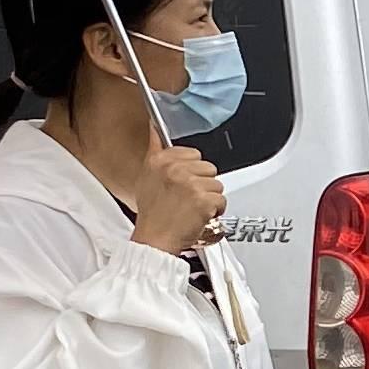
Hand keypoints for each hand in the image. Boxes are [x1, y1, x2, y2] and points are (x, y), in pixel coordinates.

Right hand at [126, 139, 224, 255]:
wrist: (155, 240)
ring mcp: (190, 184)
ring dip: (209, 198)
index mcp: (160, 160)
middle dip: (202, 184)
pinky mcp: (203, 200)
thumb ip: (155, 150)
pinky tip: (200, 216)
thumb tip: (154, 128)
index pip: (193, 154)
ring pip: (217, 184)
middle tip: (187, 199)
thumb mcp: (146, 176)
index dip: (192, 171)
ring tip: (192, 208)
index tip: (183, 183)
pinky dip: (215, 211)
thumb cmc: (153, 213)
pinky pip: (221, 200)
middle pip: (208, 168)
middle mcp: (175, 169)